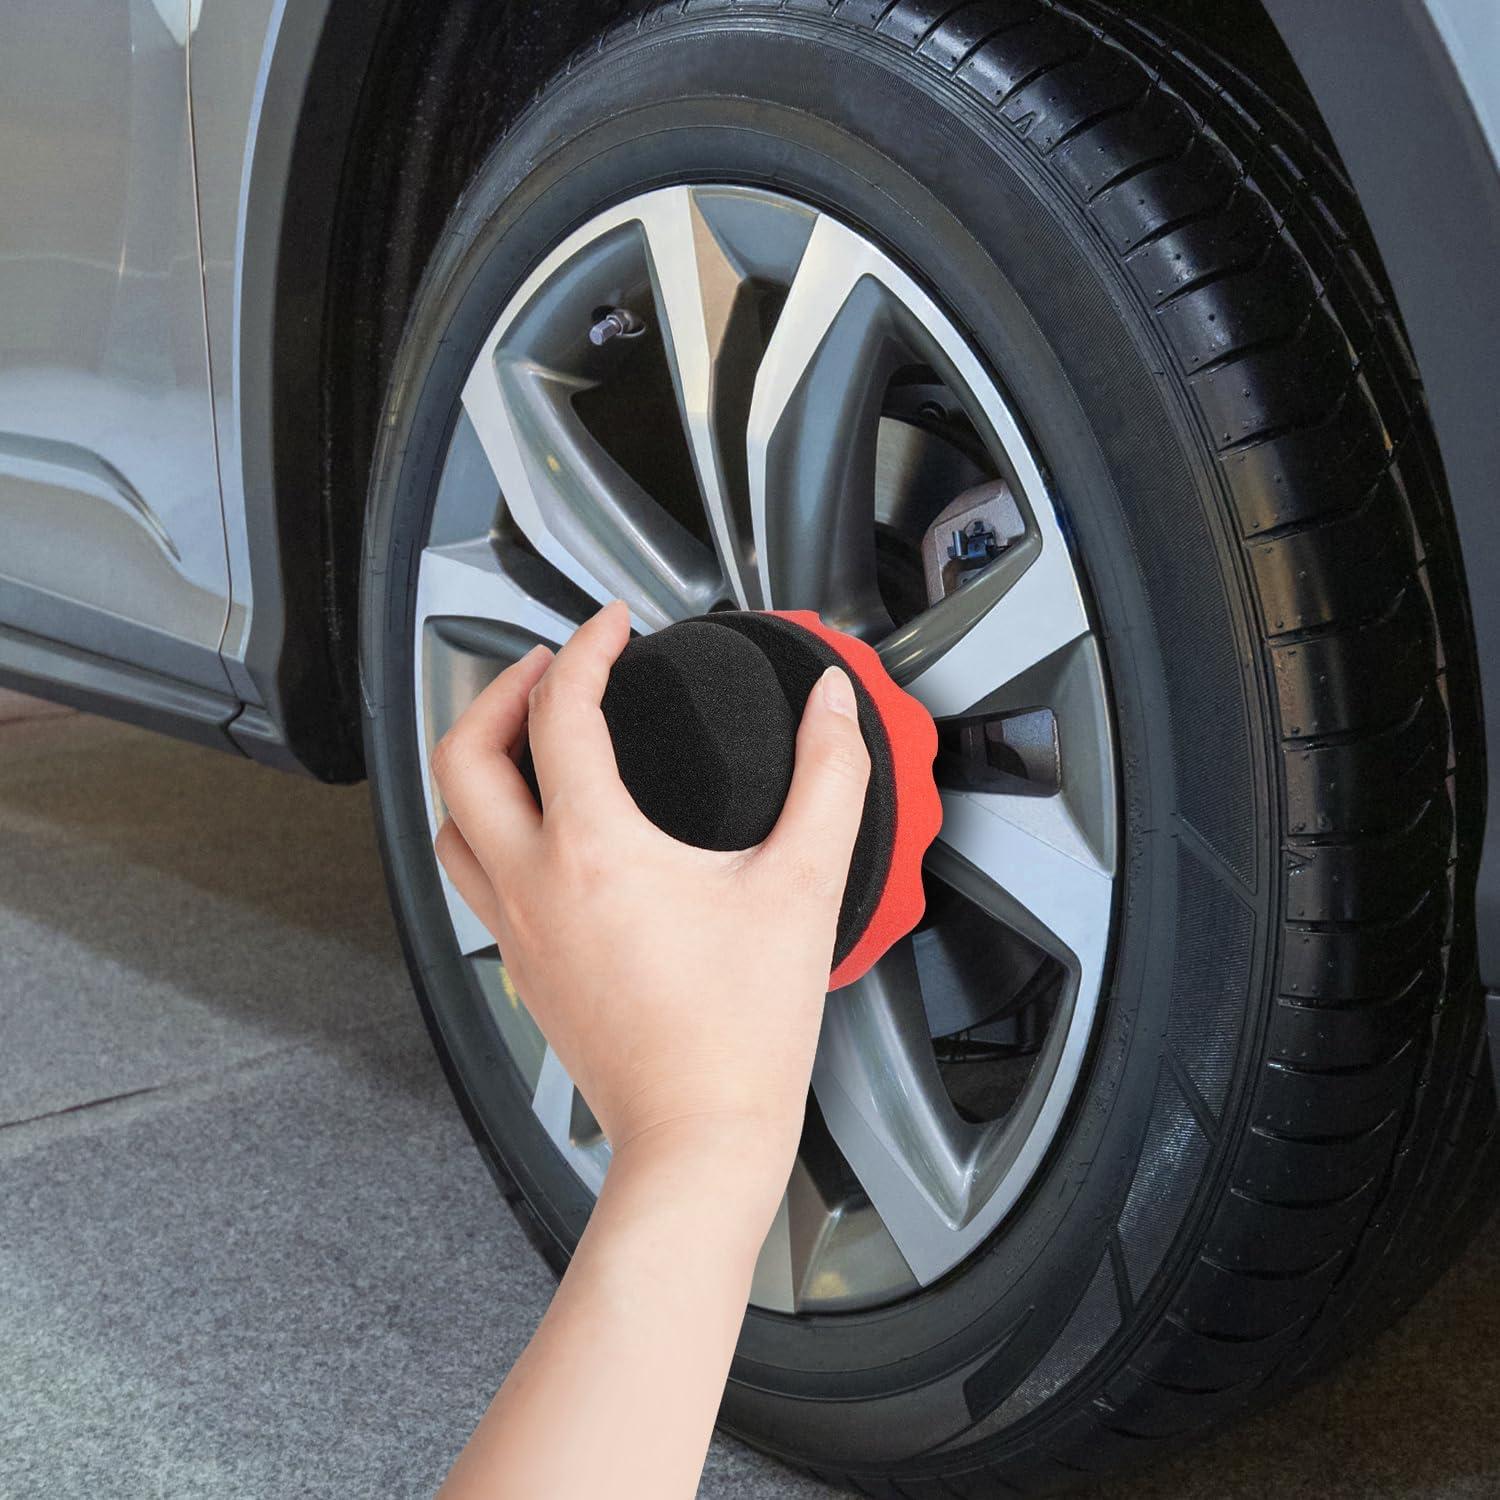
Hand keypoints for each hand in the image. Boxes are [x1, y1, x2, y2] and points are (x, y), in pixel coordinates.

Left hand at [431, 602, 870, 1177]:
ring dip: (477, 762)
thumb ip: (828, 779)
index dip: (586, 650)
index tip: (613, 629)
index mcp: (596, 851)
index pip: (560, 714)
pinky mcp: (524, 969)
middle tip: (549, 668)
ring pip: (450, 823)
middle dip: (499, 693)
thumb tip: (831, 708)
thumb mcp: (805, 887)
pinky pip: (472, 876)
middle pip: (463, 759)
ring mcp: (518, 931)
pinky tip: (539, 830)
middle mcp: (535, 885)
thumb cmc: (741, 1031)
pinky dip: (487, 826)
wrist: (699, 1135)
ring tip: (527, 736)